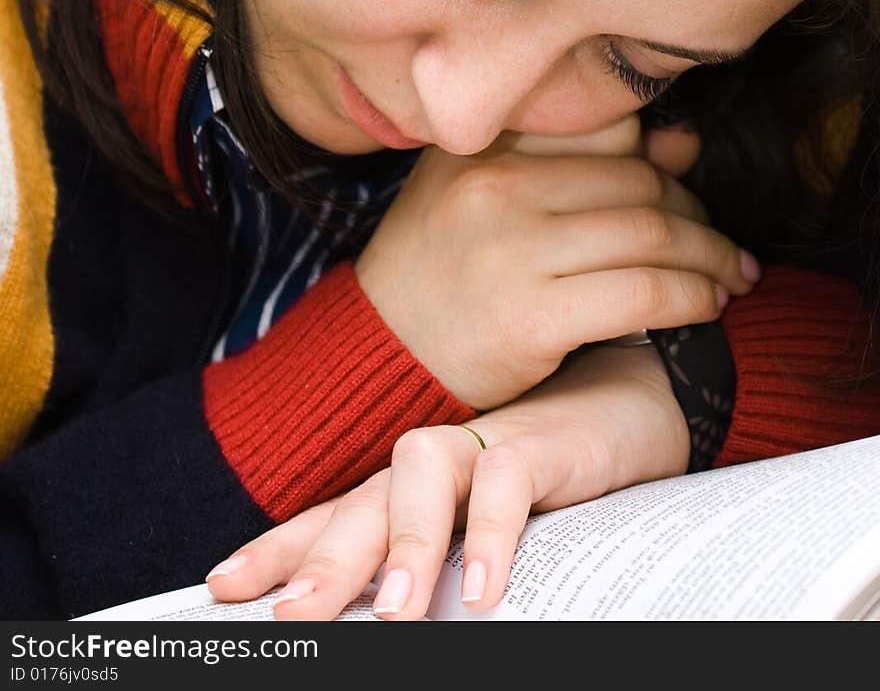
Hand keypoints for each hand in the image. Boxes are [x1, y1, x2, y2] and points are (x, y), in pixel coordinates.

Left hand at [205, 341, 689, 620]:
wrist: (633, 402)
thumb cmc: (552, 475)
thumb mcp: (483, 528)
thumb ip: (437, 559)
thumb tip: (387, 616)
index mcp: (410, 484)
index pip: (334, 516)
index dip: (280, 548)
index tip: (224, 586)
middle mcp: (435, 459)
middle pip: (362, 502)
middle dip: (321, 559)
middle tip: (288, 618)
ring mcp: (485, 443)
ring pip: (420, 477)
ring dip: (406, 548)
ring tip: (395, 618)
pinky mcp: (541, 443)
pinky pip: (506, 481)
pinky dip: (491, 531)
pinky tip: (487, 589)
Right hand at [355, 113, 757, 408]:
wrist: (377, 349)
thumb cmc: (441, 265)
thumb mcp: (490, 194)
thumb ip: (578, 164)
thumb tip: (682, 143)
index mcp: (487, 147)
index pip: (608, 129)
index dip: (661, 161)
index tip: (684, 189)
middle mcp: (497, 188)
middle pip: (639, 183)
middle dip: (698, 214)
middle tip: (720, 242)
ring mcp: (512, 252)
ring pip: (651, 235)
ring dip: (711, 257)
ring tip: (731, 275)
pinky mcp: (532, 319)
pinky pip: (643, 294)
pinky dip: (692, 297)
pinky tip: (708, 304)